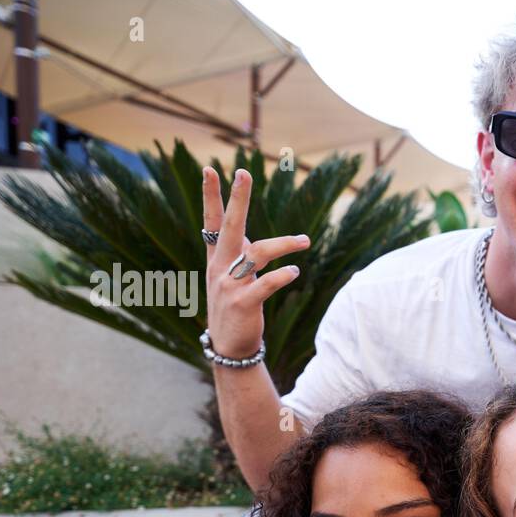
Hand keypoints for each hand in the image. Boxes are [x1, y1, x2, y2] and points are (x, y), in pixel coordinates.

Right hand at [202, 167, 309, 358]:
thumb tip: (251, 237)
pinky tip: (295, 271)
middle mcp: (220, 267)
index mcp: (216, 258)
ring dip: (283, 244)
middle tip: (243, 173)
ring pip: (257, 254)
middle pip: (229, 226)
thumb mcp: (230, 278)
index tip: (210, 169)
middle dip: (236, 199)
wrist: (229, 347)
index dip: (210, 196)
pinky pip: (265, 285)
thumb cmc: (233, 307)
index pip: (211, 221)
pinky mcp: (243, 304)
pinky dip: (282, 276)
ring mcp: (229, 285)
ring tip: (305, 241)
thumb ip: (238, 256)